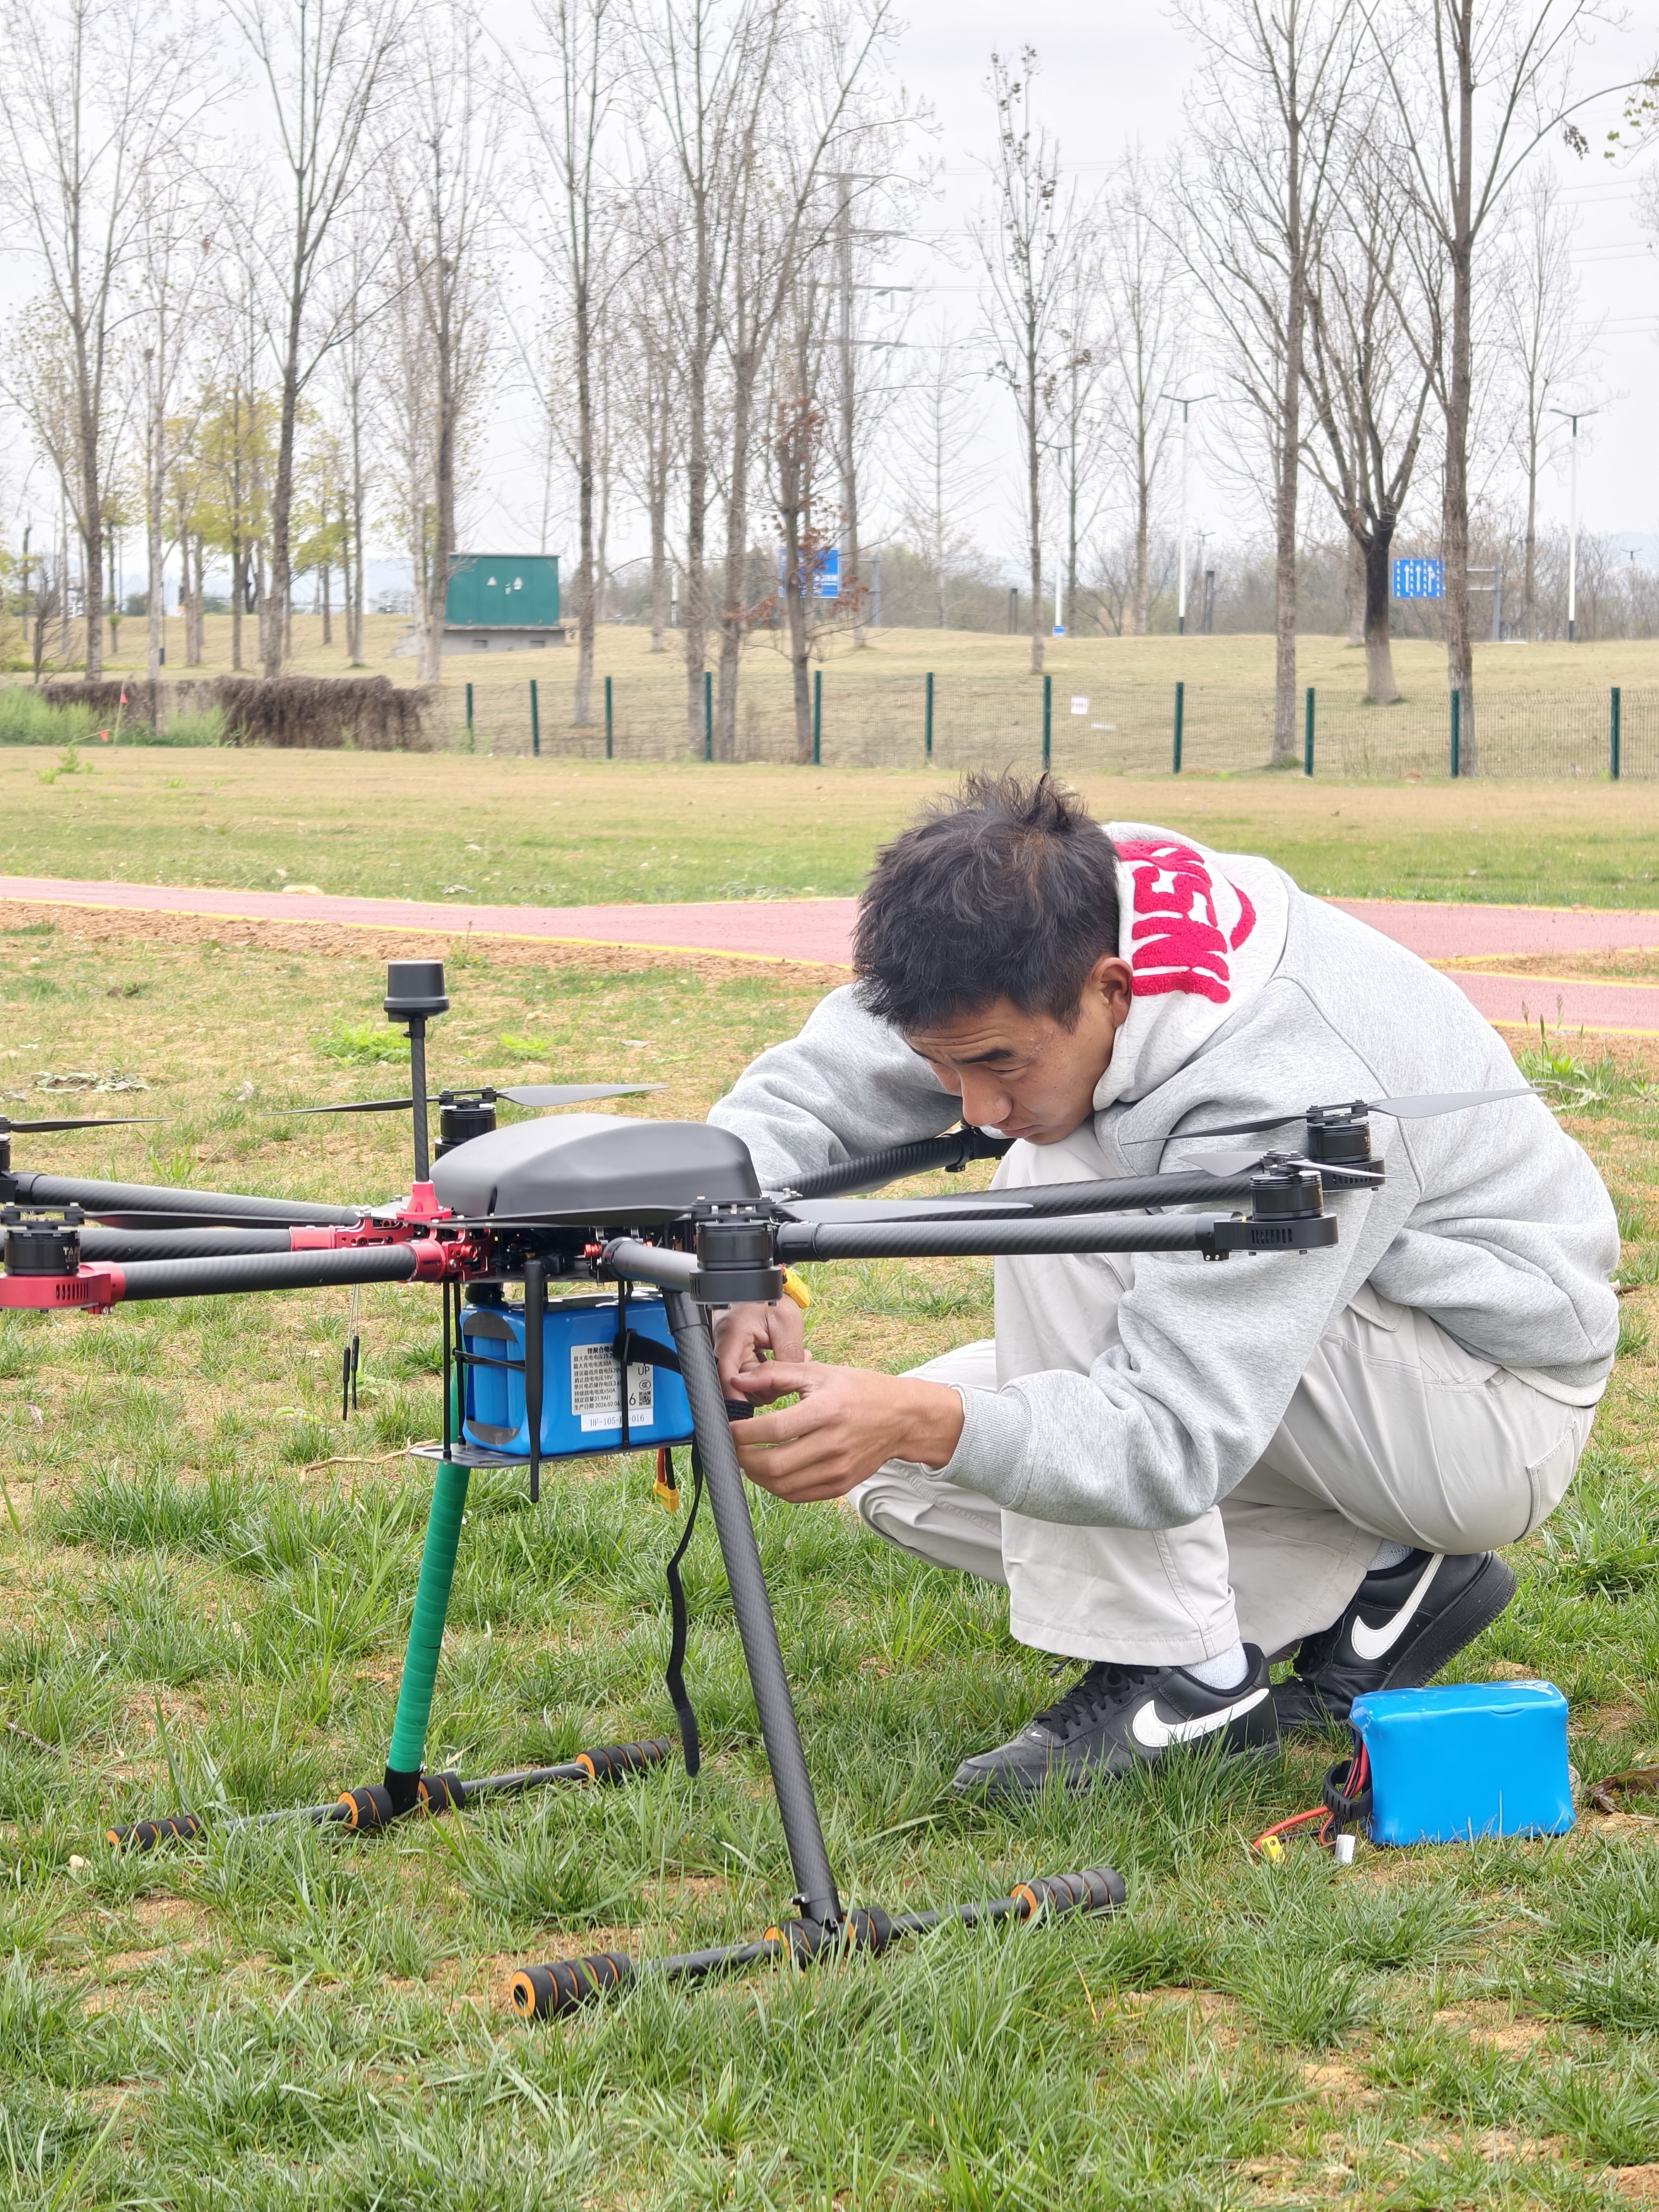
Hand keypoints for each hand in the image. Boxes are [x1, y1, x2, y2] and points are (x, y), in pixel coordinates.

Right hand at [714, 1298, 806, 1401]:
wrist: (767, 1292)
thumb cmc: (773, 1301)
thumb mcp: (788, 1325)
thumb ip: (787, 1357)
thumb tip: (786, 1385)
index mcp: (732, 1336)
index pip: (727, 1377)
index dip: (738, 1397)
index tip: (752, 1409)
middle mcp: (724, 1346)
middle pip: (736, 1386)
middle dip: (763, 1388)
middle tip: (785, 1377)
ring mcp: (728, 1353)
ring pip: (744, 1385)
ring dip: (766, 1382)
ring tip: (783, 1365)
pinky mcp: (735, 1358)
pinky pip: (747, 1377)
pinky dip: (763, 1377)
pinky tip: (775, 1364)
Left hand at [728, 1360, 964, 1502]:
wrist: (902, 1418)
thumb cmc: (859, 1390)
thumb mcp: (820, 1372)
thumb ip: (776, 1374)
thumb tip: (736, 1382)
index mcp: (826, 1411)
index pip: (774, 1429)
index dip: (743, 1432)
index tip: (728, 1428)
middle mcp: (833, 1444)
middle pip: (774, 1464)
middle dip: (743, 1458)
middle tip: (732, 1447)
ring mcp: (837, 1469)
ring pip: (782, 1486)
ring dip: (755, 1476)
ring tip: (746, 1459)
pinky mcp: (840, 1485)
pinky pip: (797, 1496)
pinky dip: (775, 1486)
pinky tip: (769, 1471)